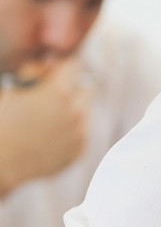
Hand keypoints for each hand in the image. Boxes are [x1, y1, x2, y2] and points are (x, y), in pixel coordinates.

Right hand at [0, 59, 91, 194]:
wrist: (2, 162)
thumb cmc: (3, 121)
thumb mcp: (14, 86)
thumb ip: (37, 70)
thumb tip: (53, 64)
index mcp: (59, 92)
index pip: (74, 66)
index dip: (62, 68)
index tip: (53, 74)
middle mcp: (76, 112)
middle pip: (85, 88)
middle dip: (71, 88)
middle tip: (52, 96)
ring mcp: (80, 133)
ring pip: (84, 112)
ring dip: (71, 111)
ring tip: (46, 120)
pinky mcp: (79, 151)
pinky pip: (81, 133)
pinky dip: (70, 132)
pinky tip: (49, 137)